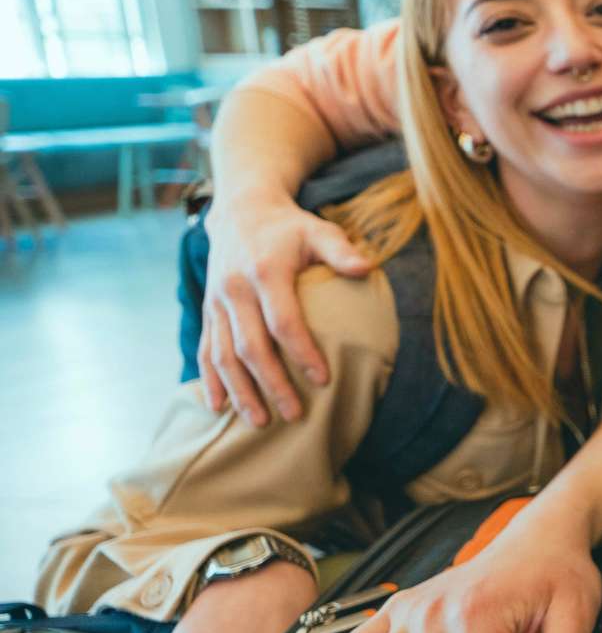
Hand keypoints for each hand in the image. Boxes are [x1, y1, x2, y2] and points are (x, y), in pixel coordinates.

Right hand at [199, 191, 371, 425]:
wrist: (241, 211)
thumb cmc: (290, 227)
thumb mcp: (318, 230)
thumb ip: (341, 250)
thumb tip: (366, 268)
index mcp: (266, 272)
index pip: (284, 321)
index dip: (302, 352)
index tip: (322, 379)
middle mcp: (235, 290)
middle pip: (251, 346)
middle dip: (272, 384)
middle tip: (295, 415)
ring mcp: (217, 302)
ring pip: (223, 354)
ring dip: (240, 391)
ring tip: (259, 422)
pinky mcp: (208, 310)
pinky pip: (204, 349)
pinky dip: (209, 379)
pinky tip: (217, 406)